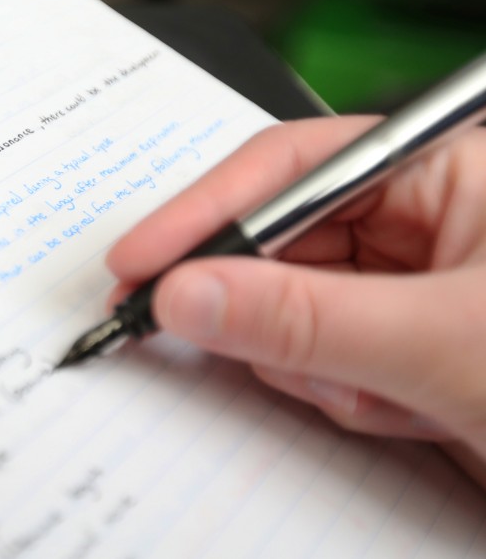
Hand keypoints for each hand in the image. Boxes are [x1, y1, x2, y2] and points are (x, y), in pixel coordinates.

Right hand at [106, 117, 485, 486]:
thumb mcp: (447, 345)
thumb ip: (304, 319)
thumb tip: (187, 296)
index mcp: (442, 169)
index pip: (288, 171)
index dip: (202, 215)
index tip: (136, 263)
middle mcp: (419, 214)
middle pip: (281, 246)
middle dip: (278, 315)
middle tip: (277, 356)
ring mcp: (405, 280)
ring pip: (293, 313)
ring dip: (327, 370)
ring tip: (403, 400)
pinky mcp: (397, 336)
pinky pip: (321, 357)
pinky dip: (347, 395)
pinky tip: (413, 414)